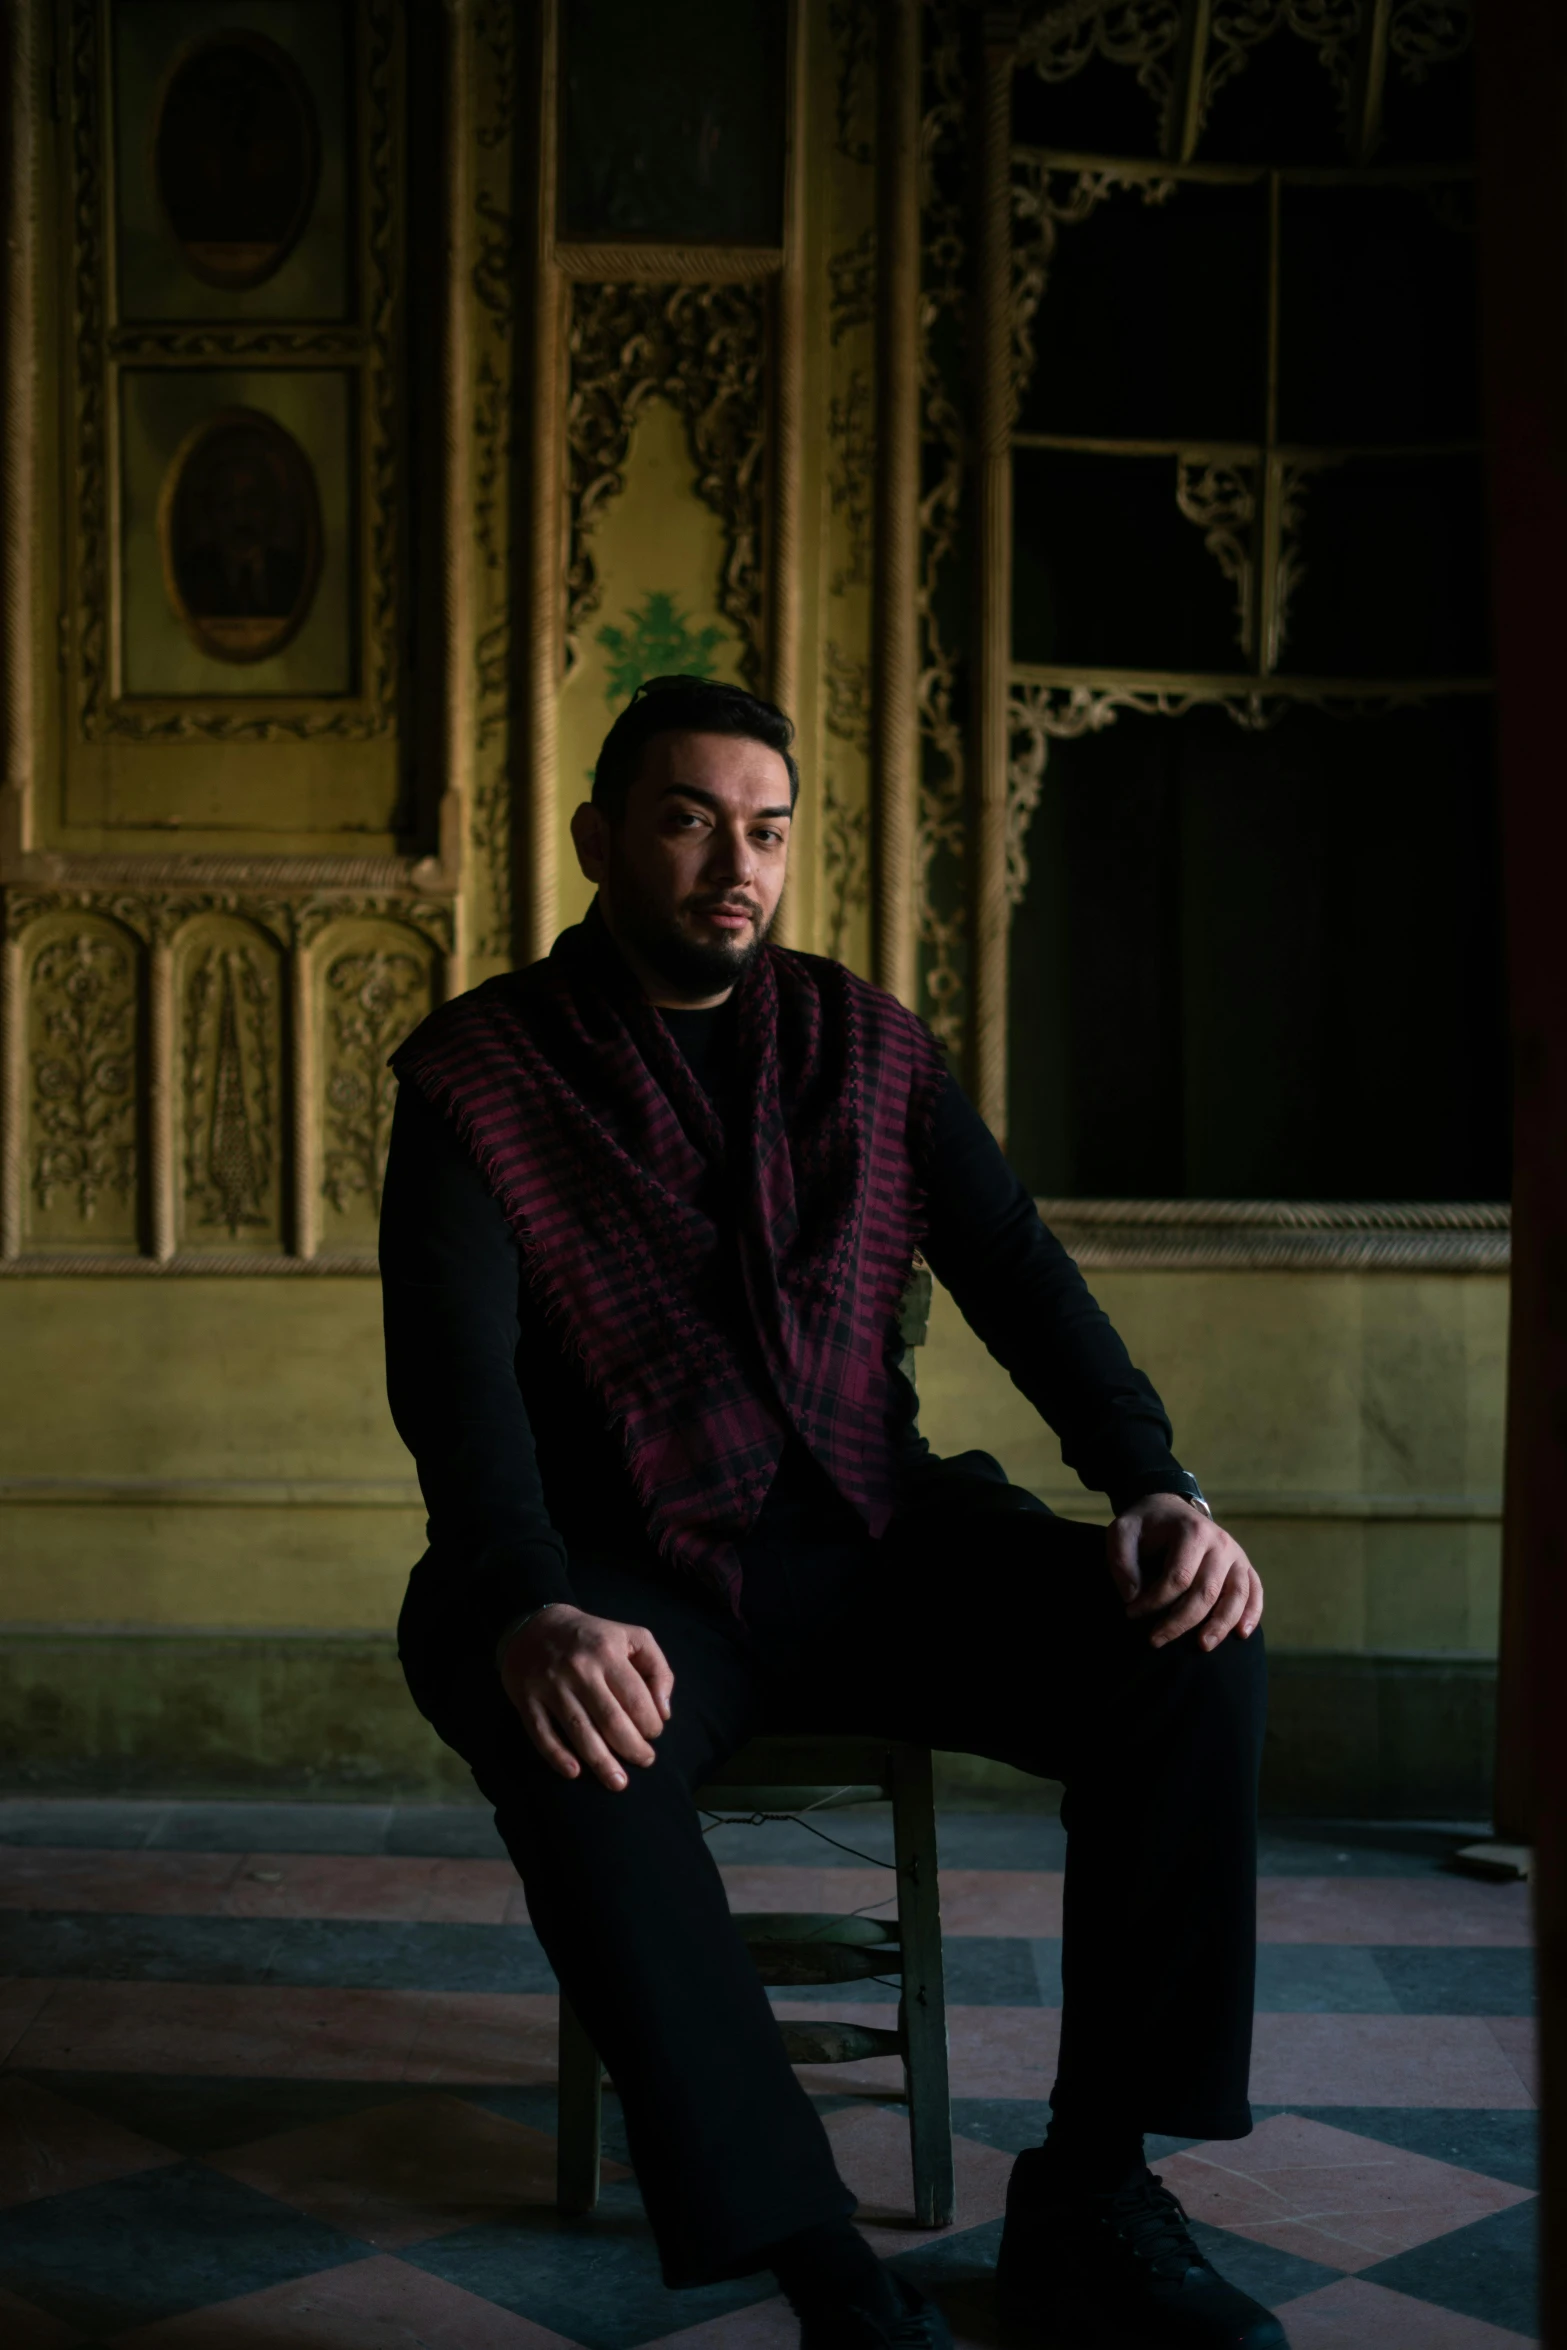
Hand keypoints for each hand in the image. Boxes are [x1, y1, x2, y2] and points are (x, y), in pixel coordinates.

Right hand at [500, 1604, 673, 1790]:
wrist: (535, 1625)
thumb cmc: (593, 1637)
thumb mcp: (632, 1637)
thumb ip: (658, 1670)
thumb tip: (664, 1713)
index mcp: (608, 1653)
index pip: (636, 1699)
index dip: (651, 1724)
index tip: (653, 1734)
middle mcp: (580, 1670)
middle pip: (611, 1721)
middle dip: (632, 1749)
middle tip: (644, 1761)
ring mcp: (551, 1686)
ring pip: (579, 1732)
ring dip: (601, 1763)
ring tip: (618, 1783)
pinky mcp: (527, 1699)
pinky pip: (542, 1734)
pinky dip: (558, 1757)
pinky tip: (574, 1773)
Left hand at [1106, 1495, 1263, 1650]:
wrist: (1170, 1508)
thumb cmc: (1146, 1524)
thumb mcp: (1122, 1531)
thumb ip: (1121, 1560)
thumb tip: (1133, 1596)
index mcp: (1192, 1531)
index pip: (1178, 1577)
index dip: (1154, 1601)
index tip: (1131, 1612)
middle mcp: (1220, 1543)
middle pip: (1206, 1592)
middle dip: (1180, 1621)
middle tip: (1155, 1640)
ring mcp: (1236, 1554)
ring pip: (1236, 1596)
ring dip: (1220, 1625)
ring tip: (1202, 1646)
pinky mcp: (1243, 1565)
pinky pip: (1255, 1591)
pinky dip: (1252, 1613)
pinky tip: (1241, 1634)